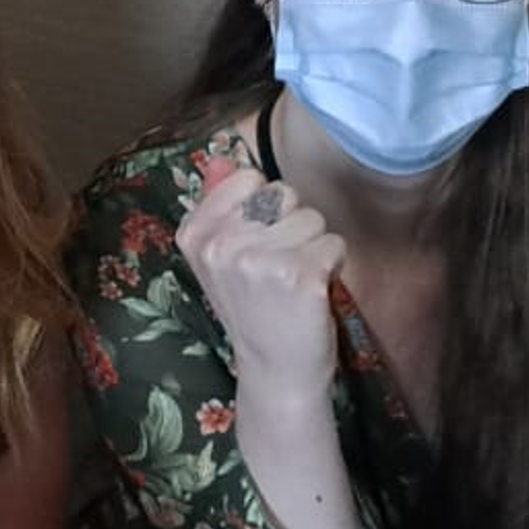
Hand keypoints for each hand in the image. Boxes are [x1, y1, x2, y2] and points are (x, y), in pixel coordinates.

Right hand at [179, 161, 346, 383]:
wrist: (275, 371)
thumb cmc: (254, 309)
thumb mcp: (222, 256)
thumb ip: (219, 203)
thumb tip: (220, 157)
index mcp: (195, 233)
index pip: (248, 179)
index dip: (264, 210)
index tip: (256, 246)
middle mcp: (220, 243)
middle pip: (284, 195)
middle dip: (292, 226)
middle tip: (278, 269)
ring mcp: (257, 259)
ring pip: (313, 218)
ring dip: (315, 247)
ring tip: (296, 281)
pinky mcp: (298, 273)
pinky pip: (334, 242)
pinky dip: (333, 265)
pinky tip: (314, 292)